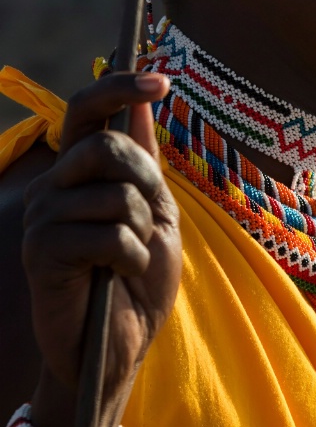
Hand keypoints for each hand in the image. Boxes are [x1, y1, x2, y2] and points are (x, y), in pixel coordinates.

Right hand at [21, 72, 180, 426]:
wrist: (119, 346)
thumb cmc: (138, 279)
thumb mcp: (155, 212)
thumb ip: (145, 161)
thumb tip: (142, 103)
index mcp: (81, 171)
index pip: (87, 109)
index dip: (119, 86)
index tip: (162, 80)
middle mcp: (55, 185)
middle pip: (108, 146)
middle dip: (145, 182)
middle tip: (146, 222)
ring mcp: (44, 216)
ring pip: (114, 193)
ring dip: (141, 230)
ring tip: (130, 258)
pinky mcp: (41, 252)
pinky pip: (106, 234)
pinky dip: (131, 258)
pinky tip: (118, 276)